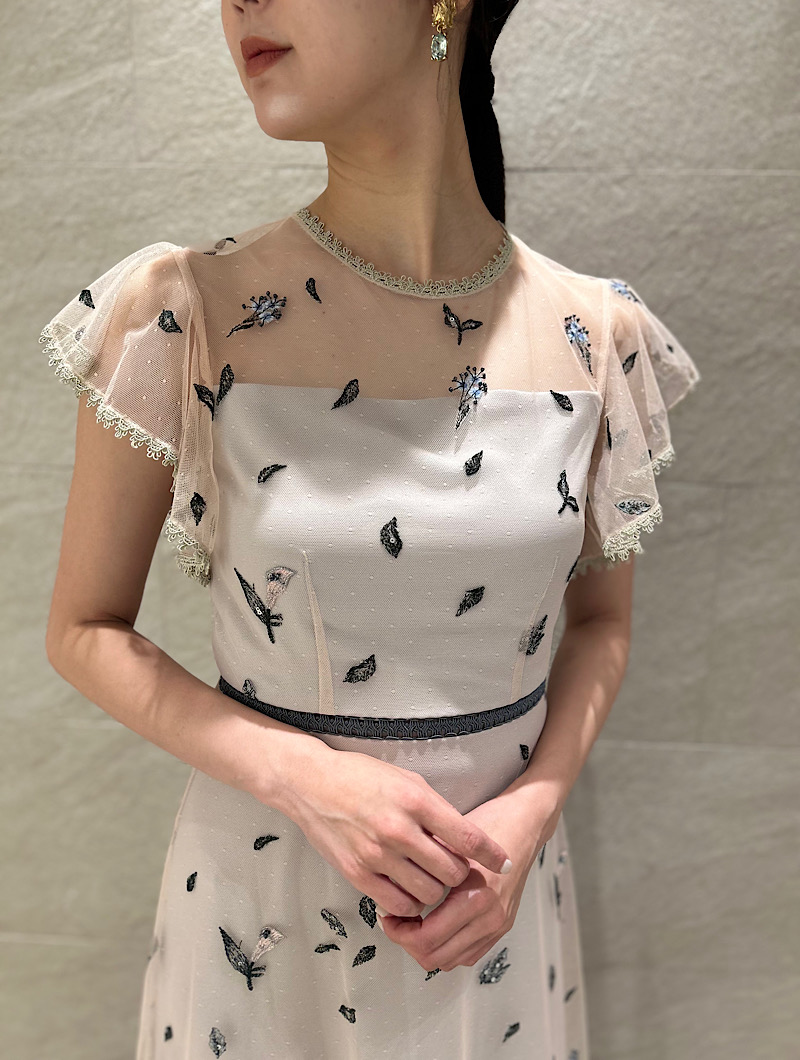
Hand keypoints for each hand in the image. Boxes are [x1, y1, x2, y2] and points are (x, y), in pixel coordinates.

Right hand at [283, 747, 512, 916]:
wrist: (311, 784)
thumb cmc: (361, 777)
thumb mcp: (406, 779)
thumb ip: (435, 809)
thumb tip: (462, 838)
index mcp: (416, 800)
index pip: (467, 836)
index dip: (492, 854)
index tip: (505, 863)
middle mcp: (399, 829)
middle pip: (451, 872)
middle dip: (459, 874)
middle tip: (454, 867)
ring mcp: (377, 854)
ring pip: (428, 893)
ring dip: (436, 890)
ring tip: (429, 877)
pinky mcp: (357, 873)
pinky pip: (398, 904)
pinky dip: (410, 902)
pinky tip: (407, 888)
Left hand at [377, 791, 560, 971]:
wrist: (525, 823)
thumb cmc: (490, 824)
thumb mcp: (450, 839)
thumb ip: (422, 865)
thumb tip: (388, 885)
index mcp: (476, 898)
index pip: (427, 939)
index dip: (399, 933)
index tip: (387, 916)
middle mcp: (490, 917)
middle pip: (436, 957)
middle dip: (408, 943)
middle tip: (394, 921)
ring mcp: (498, 925)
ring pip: (451, 961)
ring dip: (427, 948)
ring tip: (412, 923)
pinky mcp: (502, 926)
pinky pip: (468, 954)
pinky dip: (446, 947)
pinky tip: (434, 925)